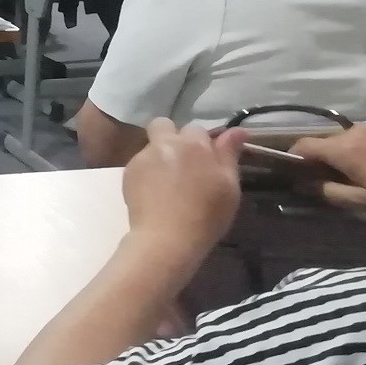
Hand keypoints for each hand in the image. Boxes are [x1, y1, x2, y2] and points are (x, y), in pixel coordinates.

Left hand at [121, 118, 242, 259]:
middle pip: (164, 125)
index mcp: (193, 144)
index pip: (198, 129)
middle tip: (182, 162)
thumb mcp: (228, 186)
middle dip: (172, 136)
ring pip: (151, 145)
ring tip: (168, 183)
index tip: (206, 161)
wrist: (166, 239)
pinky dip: (148, 172)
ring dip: (160, 155)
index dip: (202, 144)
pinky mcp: (128, 172)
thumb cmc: (206, 215)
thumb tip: (237, 130)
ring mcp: (142, 157)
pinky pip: (140, 163)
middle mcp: (165, 143)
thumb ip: (229, 154)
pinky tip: (155, 193)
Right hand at [289, 125, 365, 234]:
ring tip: (348, 182)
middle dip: (317, 162)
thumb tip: (306, 186)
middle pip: (324, 142)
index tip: (291, 178)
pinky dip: (356, 154)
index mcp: (346, 148)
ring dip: (338, 158)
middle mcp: (356, 130)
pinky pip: (361, 140)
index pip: (304, 145)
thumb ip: (332, 192)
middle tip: (321, 186)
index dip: (293, 161)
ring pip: (343, 141)